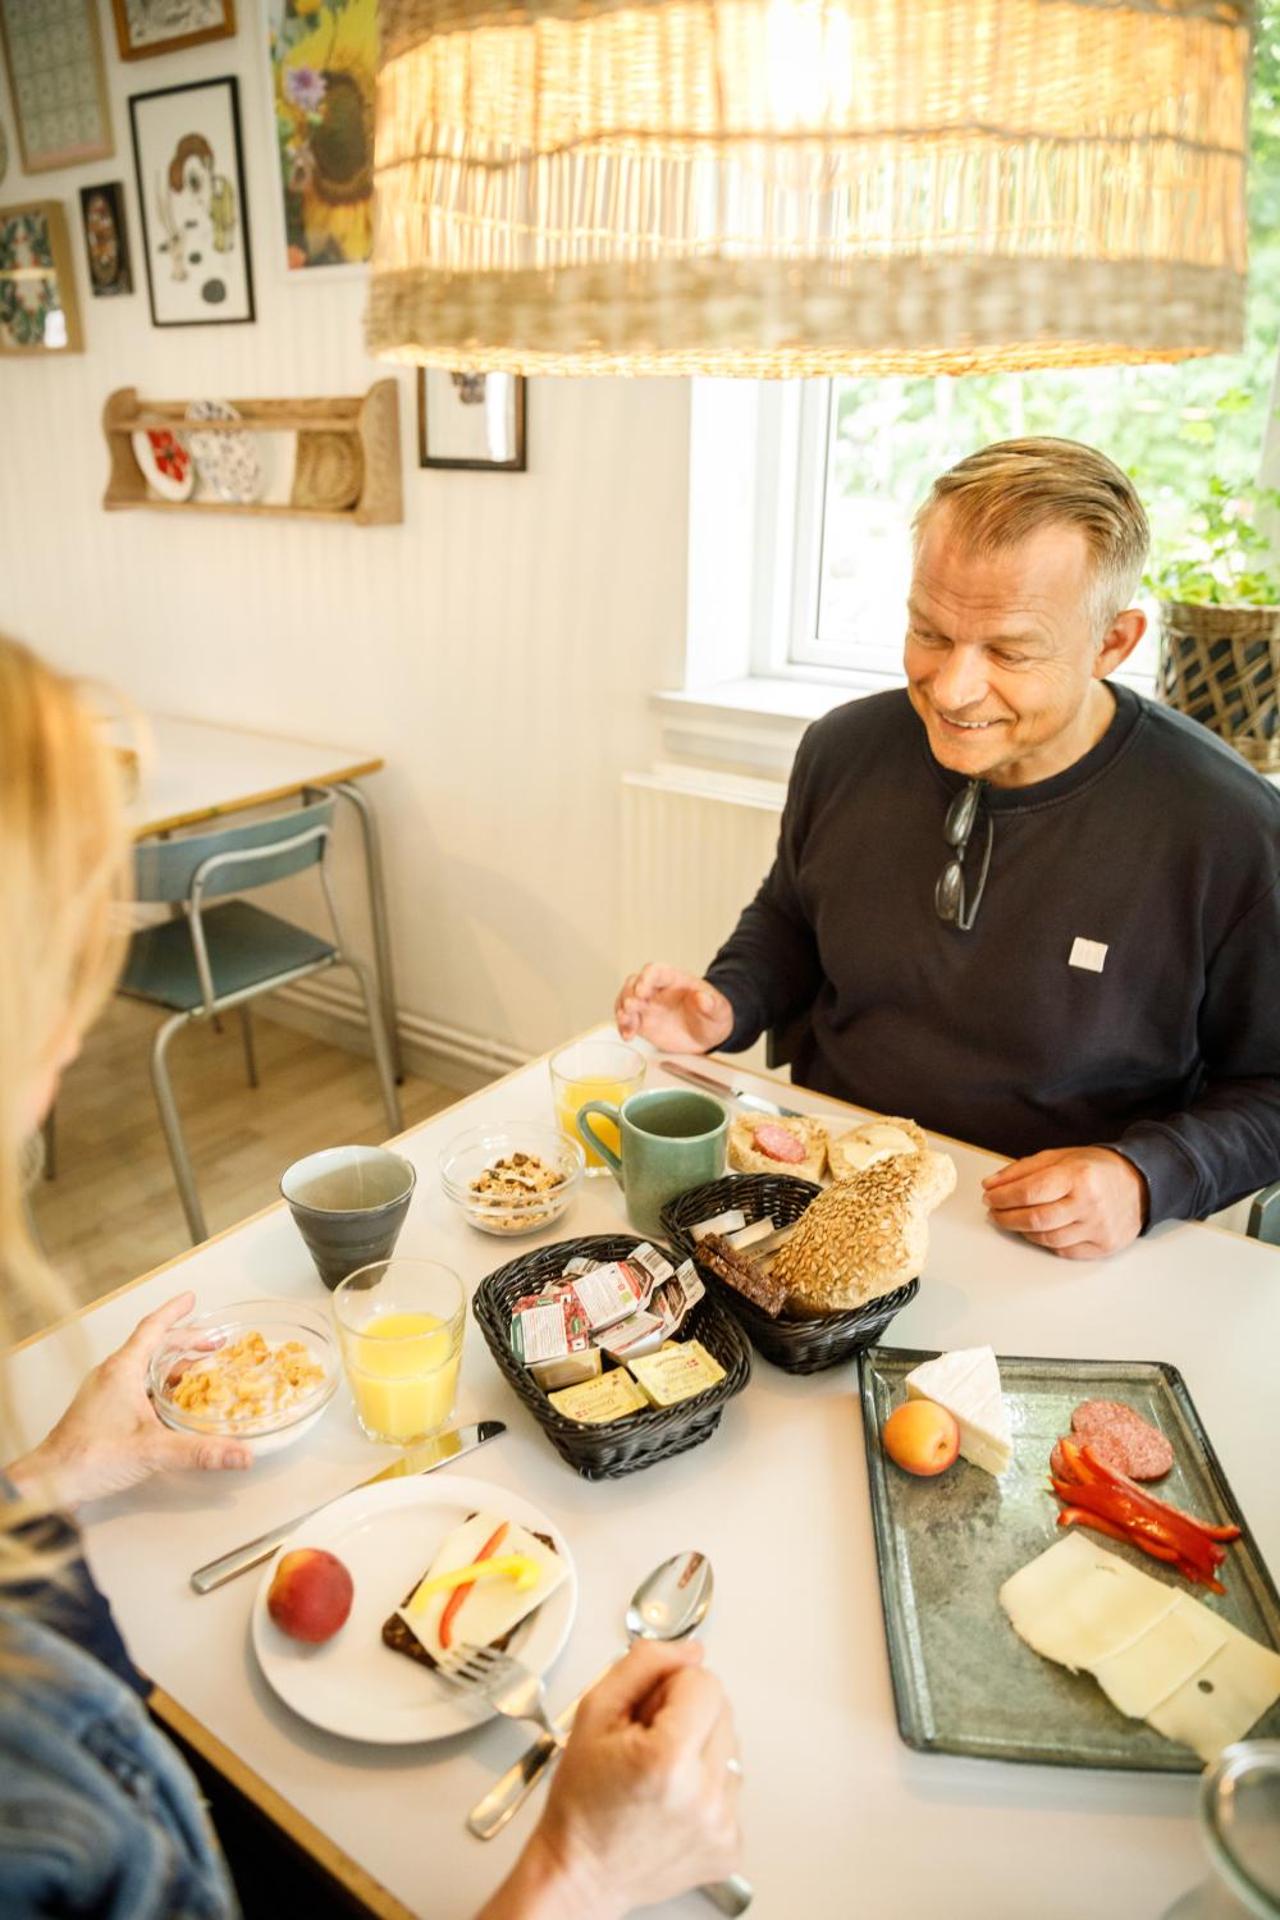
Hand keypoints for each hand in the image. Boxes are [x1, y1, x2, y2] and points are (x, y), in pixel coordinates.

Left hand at [6, 1292, 252, 1509]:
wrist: (52, 1482)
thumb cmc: (88, 1457)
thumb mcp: (152, 1450)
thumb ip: (200, 1451)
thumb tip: (240, 1454)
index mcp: (122, 1370)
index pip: (152, 1329)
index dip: (174, 1312)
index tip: (190, 1299)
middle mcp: (112, 1376)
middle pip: (152, 1346)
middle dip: (185, 1340)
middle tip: (212, 1341)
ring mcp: (106, 1393)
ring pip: (145, 1367)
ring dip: (173, 1364)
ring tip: (200, 1370)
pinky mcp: (103, 1411)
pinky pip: (137, 1387)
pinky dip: (160, 1386)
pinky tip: (174, 1403)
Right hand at [480, 1640, 741, 1919]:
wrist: (581, 1873)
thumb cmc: (580, 1804)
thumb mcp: (594, 1712)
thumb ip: (644, 1664)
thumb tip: (690, 1649)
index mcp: (668, 1759)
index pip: (704, 1680)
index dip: (670, 1688)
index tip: (646, 1714)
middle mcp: (703, 1796)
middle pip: (723, 1710)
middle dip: (687, 1715)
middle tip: (648, 1744)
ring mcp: (721, 1825)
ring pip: (731, 1747)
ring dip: (700, 1751)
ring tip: (660, 1776)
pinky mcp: (730, 1846)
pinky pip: (732, 1788)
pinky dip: (708, 1787)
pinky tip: (674, 1801)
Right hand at [614, 963, 733, 1054]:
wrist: (707, 1035)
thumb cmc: (712, 1017)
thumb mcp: (719, 1011)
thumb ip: (712, 1004)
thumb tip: (704, 997)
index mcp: (675, 980)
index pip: (656, 971)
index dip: (646, 978)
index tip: (642, 991)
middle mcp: (657, 989)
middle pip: (635, 982)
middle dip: (629, 993)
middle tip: (631, 1008)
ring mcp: (647, 1004)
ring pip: (626, 999)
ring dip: (623, 1010)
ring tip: (627, 1024)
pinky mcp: (642, 1020)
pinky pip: (626, 1019)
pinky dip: (623, 1026)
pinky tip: (628, 1036)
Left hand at [982, 1147, 1147, 1259]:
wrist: (1140, 1183)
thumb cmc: (1096, 1168)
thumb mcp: (1060, 1157)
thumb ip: (1023, 1170)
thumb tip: (991, 1184)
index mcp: (1078, 1176)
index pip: (1029, 1191)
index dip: (1003, 1196)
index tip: (989, 1196)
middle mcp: (1089, 1204)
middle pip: (1035, 1219)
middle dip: (1006, 1216)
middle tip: (994, 1212)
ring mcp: (1098, 1228)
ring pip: (1047, 1238)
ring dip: (1022, 1231)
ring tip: (1012, 1220)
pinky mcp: (1103, 1246)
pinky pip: (1064, 1251)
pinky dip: (1045, 1242)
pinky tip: (1038, 1231)